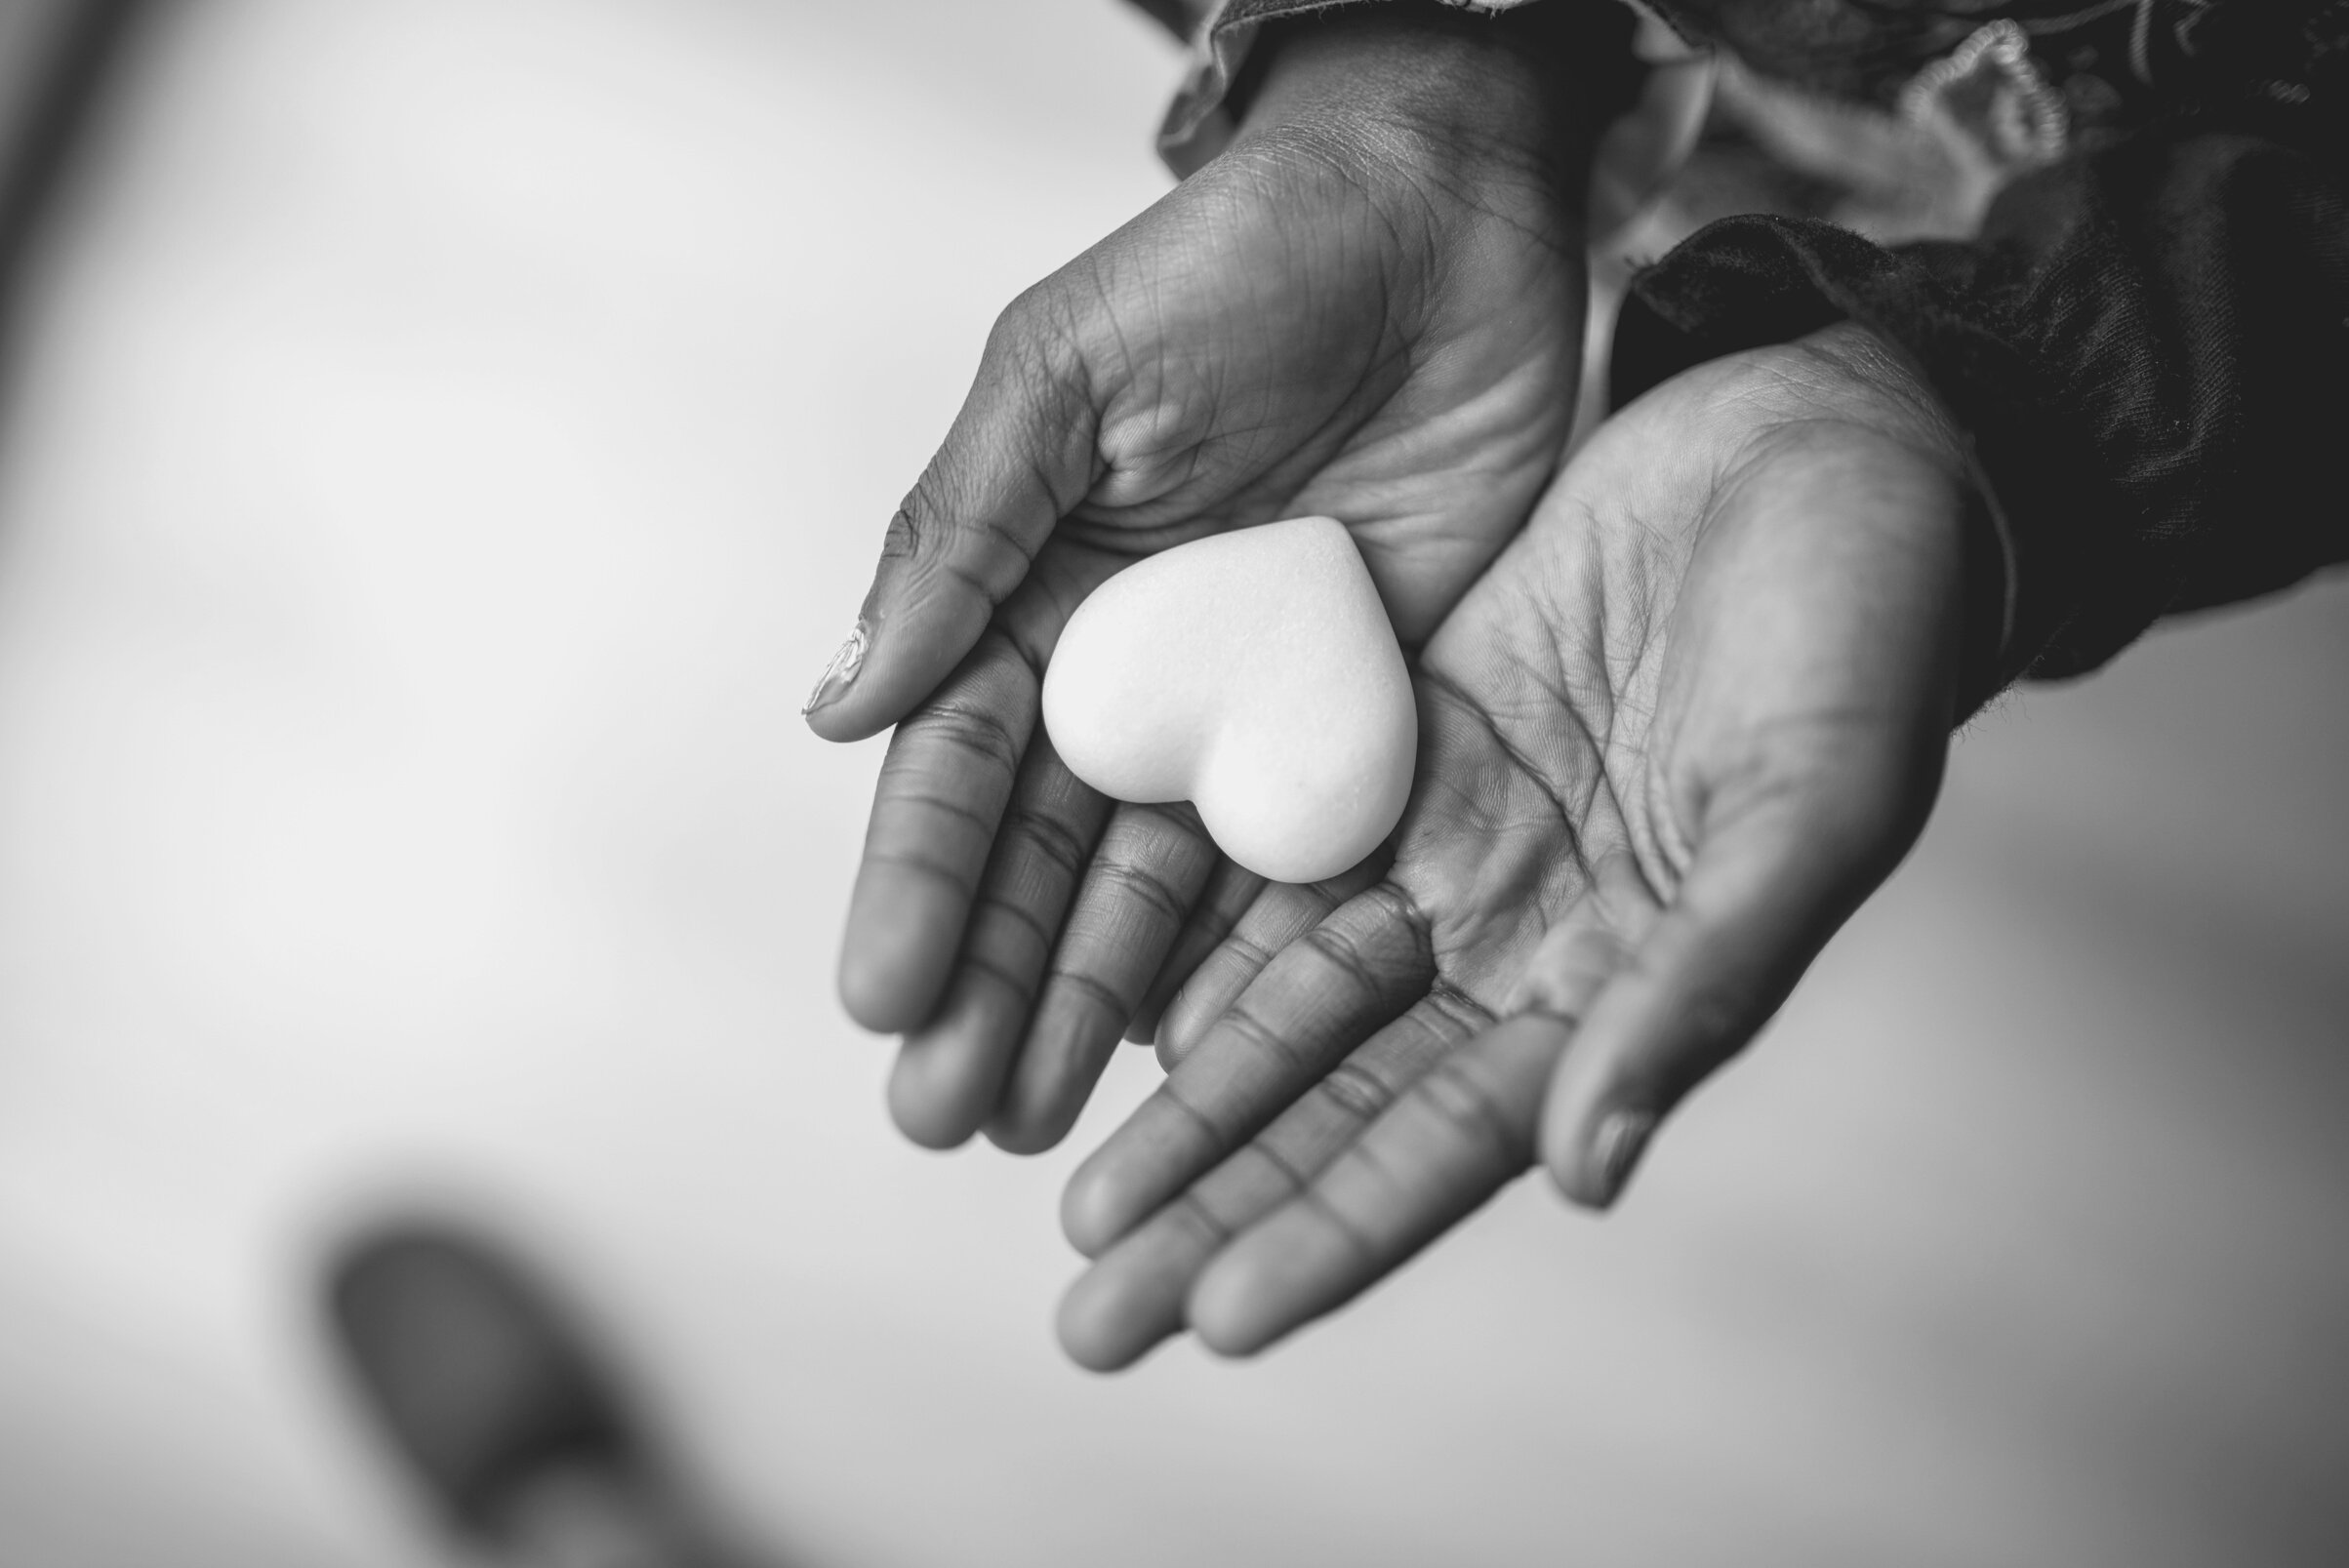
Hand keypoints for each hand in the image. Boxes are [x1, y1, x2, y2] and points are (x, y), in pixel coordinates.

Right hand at [805, 5, 1602, 1151]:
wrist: (1445, 214)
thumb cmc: (1236, 265)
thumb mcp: (1067, 380)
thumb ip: (962, 536)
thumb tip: (835, 704)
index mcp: (1032, 595)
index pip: (956, 767)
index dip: (916, 885)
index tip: (880, 1003)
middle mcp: (1128, 676)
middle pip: (1043, 861)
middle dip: (992, 986)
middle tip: (949, 1118)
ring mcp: (1244, 712)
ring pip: (1160, 890)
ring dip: (1098, 1006)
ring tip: (1048, 1125)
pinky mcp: (1363, 723)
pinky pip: (1305, 860)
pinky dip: (1258, 959)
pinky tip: (1208, 1057)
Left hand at [1054, 323, 1998, 1368]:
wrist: (1825, 439)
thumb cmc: (1870, 622)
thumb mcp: (1811, 798)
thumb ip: (1703, 981)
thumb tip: (1583, 1171)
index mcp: (1628, 979)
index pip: (1457, 1136)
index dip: (1341, 1226)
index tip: (1219, 1318)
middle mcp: (1523, 936)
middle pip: (1344, 1099)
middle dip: (1223, 1204)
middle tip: (1090, 1313)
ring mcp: (1453, 843)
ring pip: (1290, 997)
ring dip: (1184, 1101)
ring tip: (1072, 1200)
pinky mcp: (1399, 738)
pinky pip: (1272, 852)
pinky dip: (1192, 928)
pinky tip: (1103, 1001)